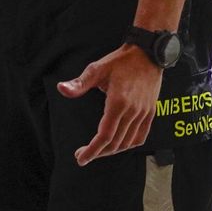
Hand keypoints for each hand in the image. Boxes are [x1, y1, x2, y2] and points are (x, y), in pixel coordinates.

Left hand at [57, 45, 164, 165]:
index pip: (104, 136)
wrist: (148, 53)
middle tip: (84, 154)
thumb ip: (79, 83)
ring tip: (98, 150)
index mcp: (118, 102)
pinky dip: (129, 145)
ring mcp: (143, 112)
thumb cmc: (122, 60)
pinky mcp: (150, 112)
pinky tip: (119, 144)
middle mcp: (132, 111)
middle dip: (97, 153)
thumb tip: (61, 88)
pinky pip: (141, 136)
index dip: (91, 151)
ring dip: (112, 151)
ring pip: (127, 142)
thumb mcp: (97, 69)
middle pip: (115, 143)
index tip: (80, 157)